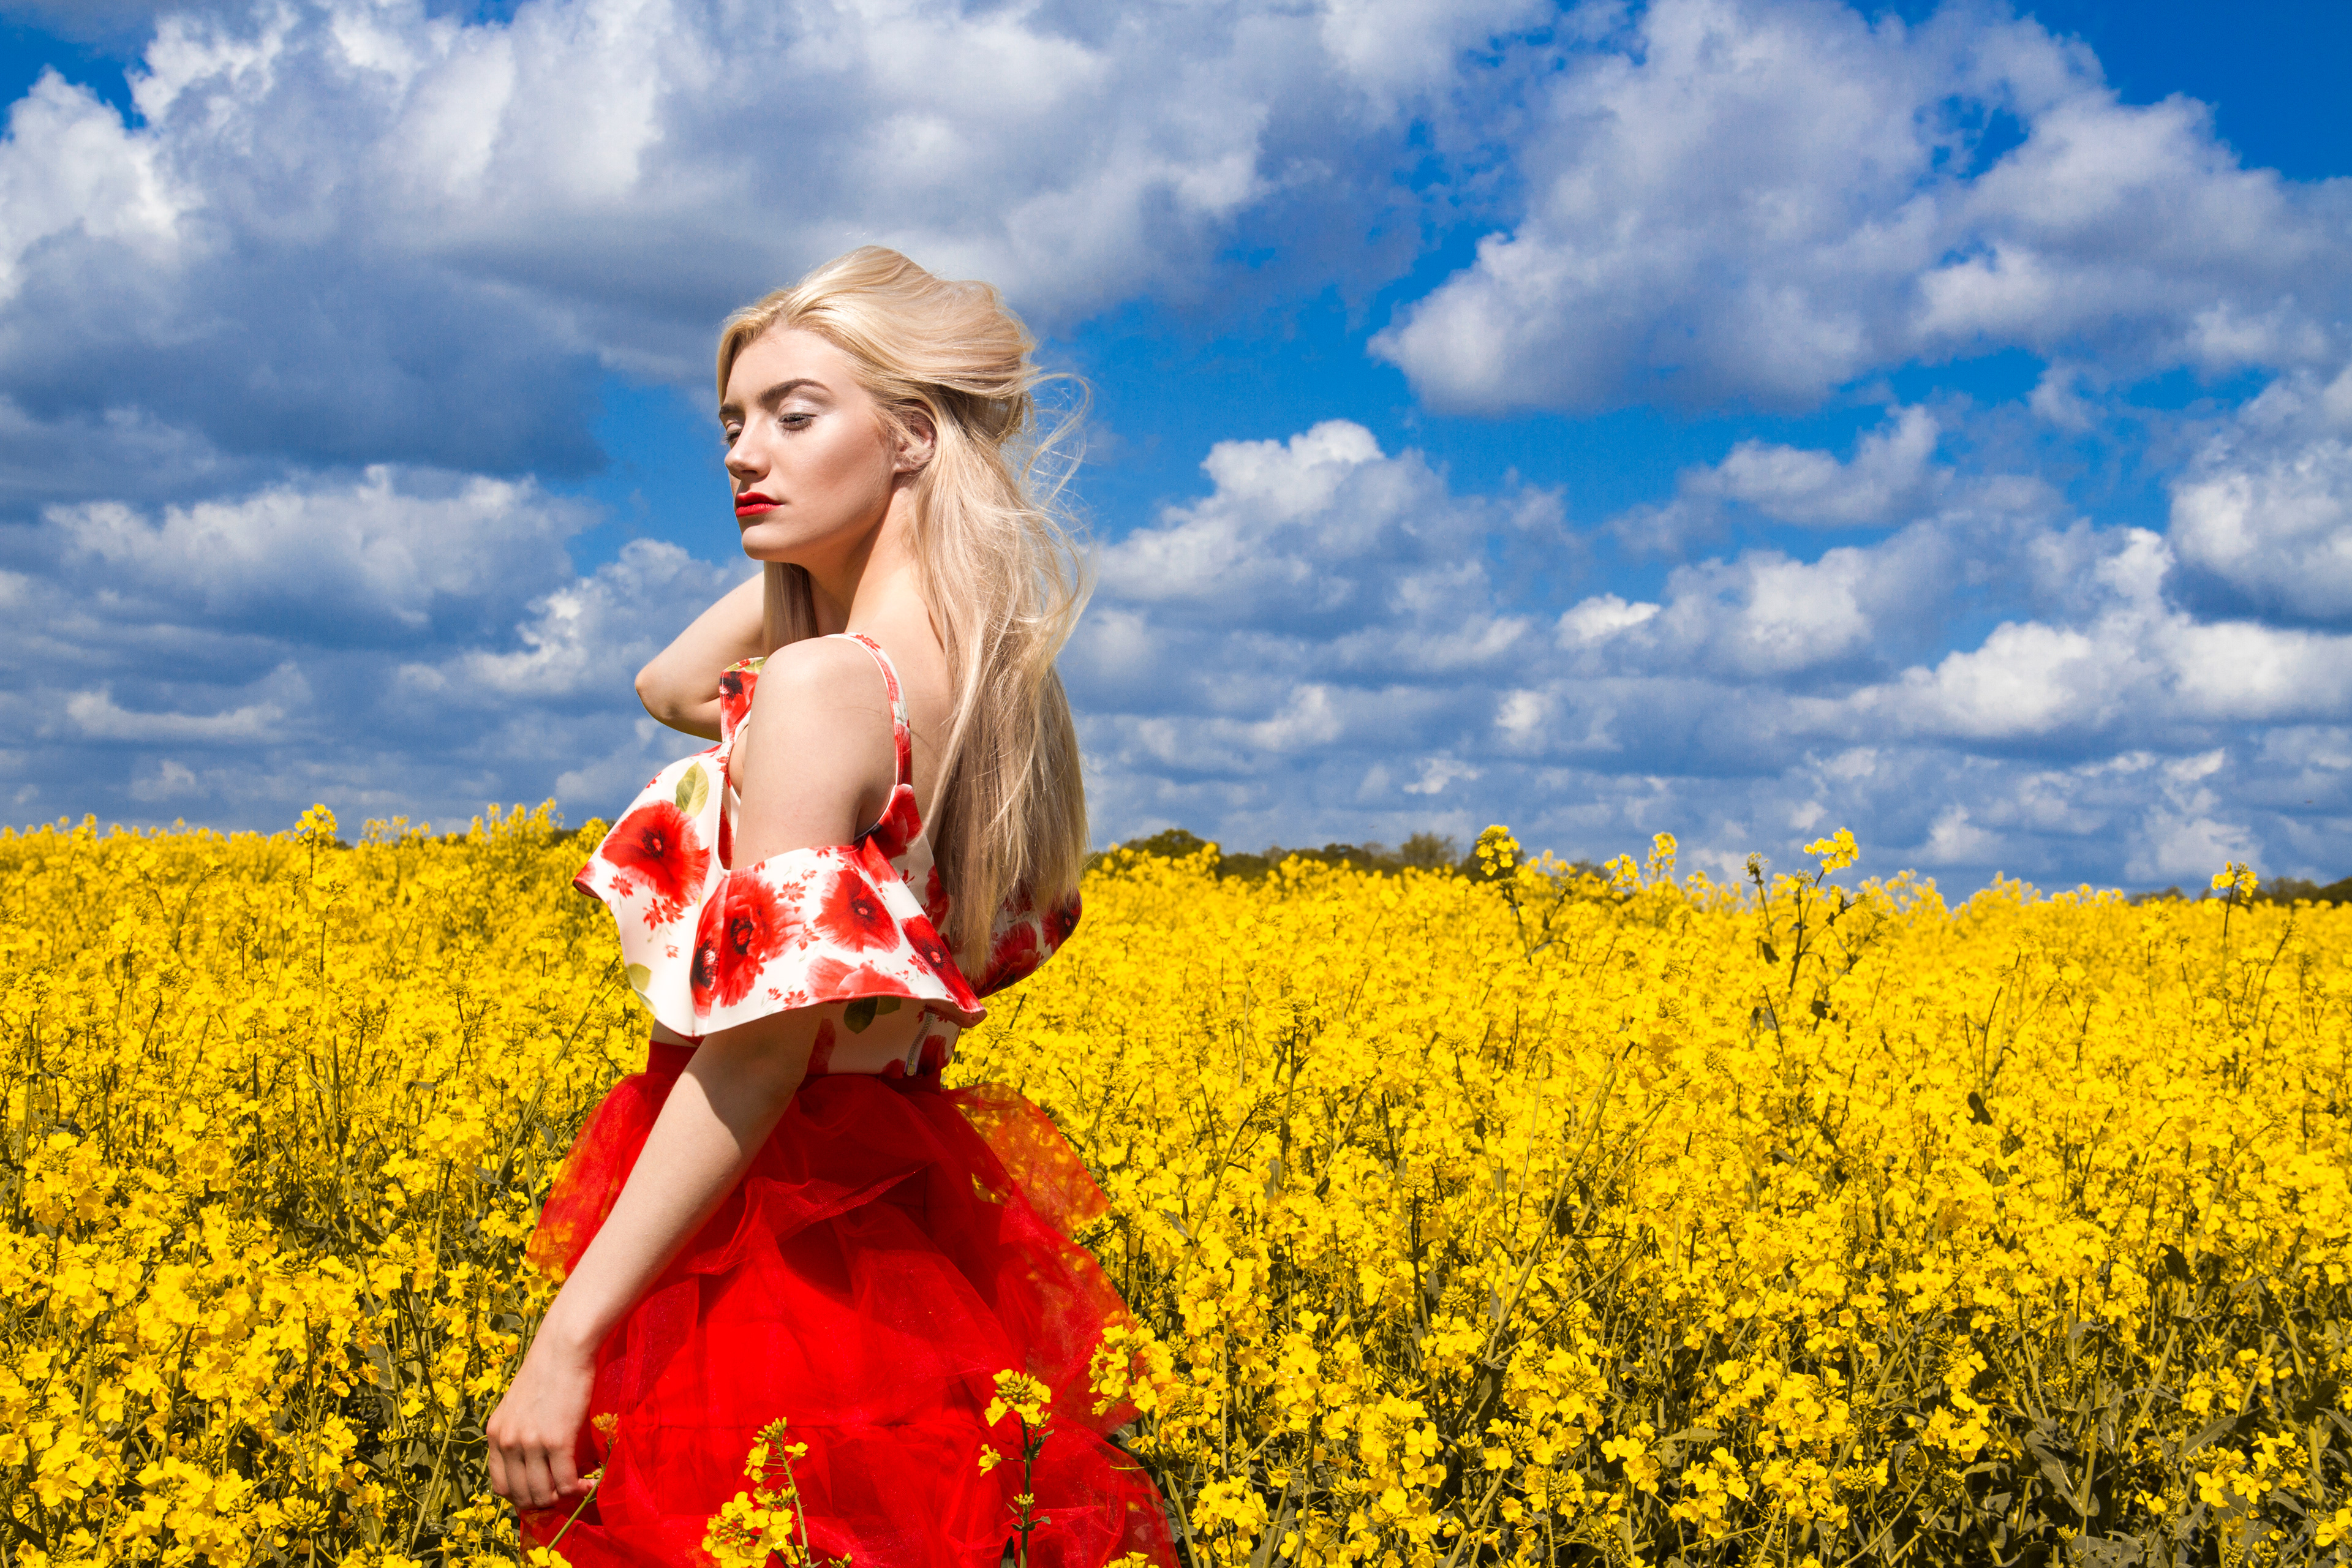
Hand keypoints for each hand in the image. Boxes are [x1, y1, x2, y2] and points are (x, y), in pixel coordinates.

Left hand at [486, 1328, 596, 1510]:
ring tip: (580, 1488)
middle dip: (543, 1502)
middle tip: (564, 1493)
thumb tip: (531, 1463)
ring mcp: (530, 1443)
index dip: (522, 1497)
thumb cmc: (548, 1371)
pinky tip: (590, 1482)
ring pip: (542, 1494)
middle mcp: (507, 1442)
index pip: (500, 1486)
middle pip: (520, 1495)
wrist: (564, 1347)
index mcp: (494, 1434)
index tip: (542, 1492)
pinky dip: (579, 1490)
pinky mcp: (556, 1441)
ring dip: (562, 1499)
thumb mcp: (518, 1405)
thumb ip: (517, 1432)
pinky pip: (565, 1482)